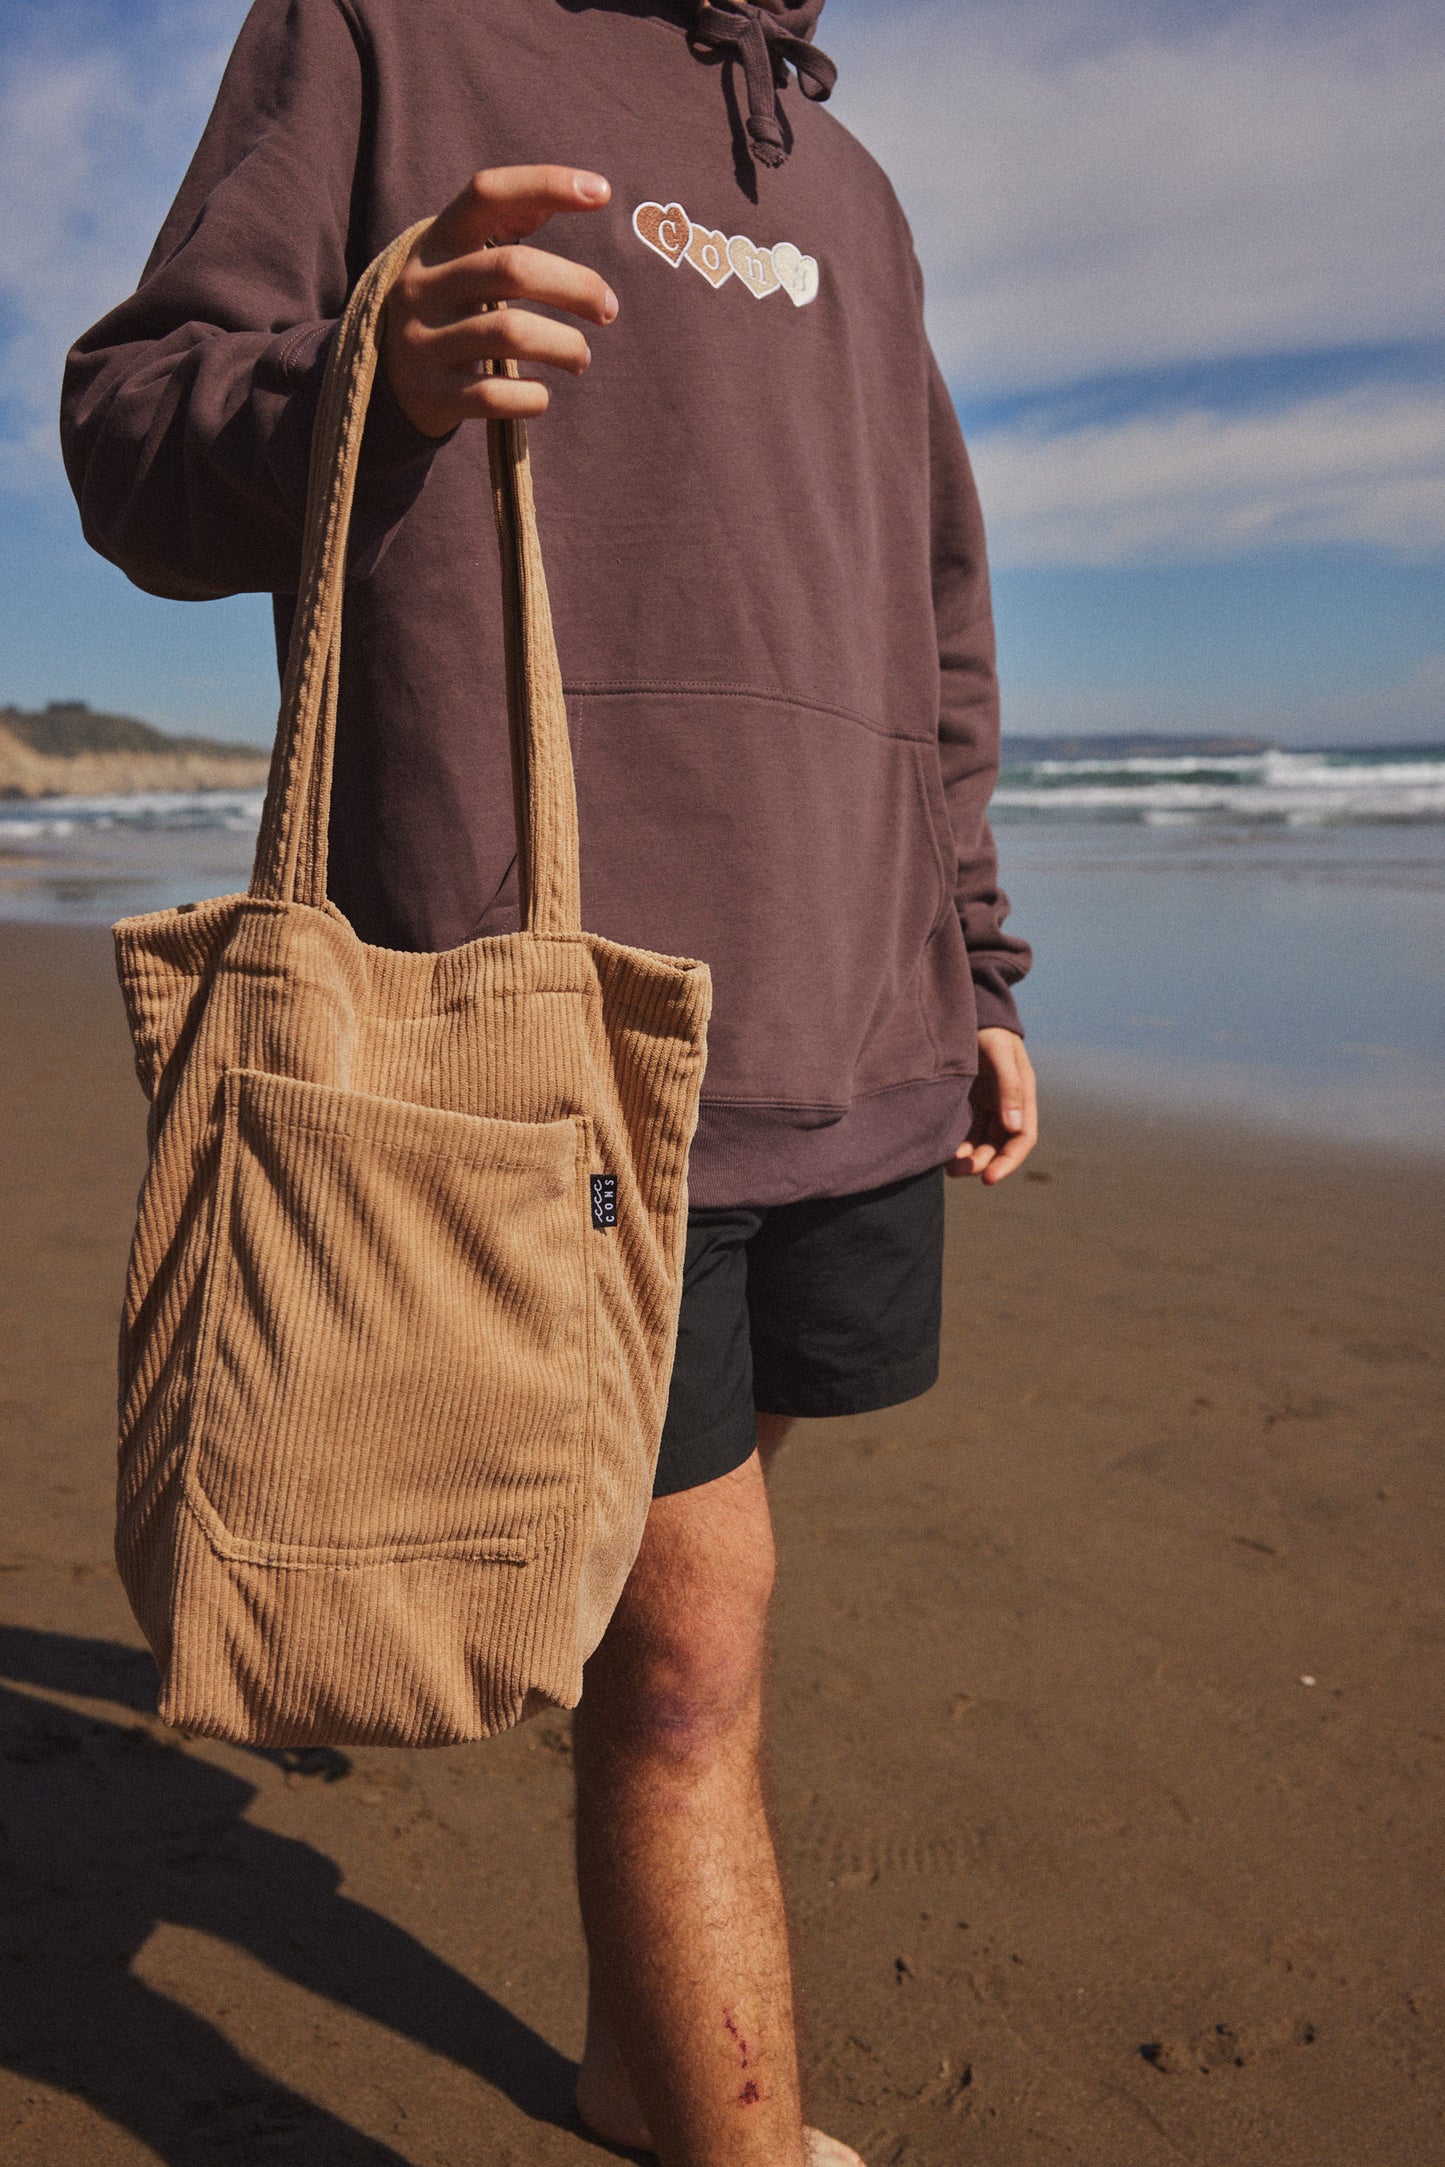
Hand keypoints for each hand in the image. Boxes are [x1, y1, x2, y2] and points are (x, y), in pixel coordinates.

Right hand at [381, 166, 618, 435]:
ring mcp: (422, 341)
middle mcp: (422, 285)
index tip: (603, 192)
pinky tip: (541, 393)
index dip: (545, 183)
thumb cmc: (447, 309)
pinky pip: (496, 395)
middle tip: (608, 310)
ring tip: (580, 357)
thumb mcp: (460, 259)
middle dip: (578, 287)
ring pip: (511, 334)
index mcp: (435, 241)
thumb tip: (586, 190)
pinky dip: (533, 396)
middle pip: (514, 269)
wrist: (384, 385)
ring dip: (565, 346)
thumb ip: (511, 225)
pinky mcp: (431, 394)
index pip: (487, 193)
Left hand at [947, 1027, 1037, 1184]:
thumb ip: (1010, 1088)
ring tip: (947, 1166)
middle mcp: (1007, 1105)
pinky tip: (941, 1152)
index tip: (989, 1178)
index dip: (1008, 1162)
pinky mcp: (968, 1103)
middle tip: (957, 1171)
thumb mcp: (1001, 1054)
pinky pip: (965, 1132)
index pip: (1022, 1138)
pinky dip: (957, 1145)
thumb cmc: (989, 1030)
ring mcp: (987, 1105)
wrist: (970, 1012)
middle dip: (982, 1163)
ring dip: (968, 1158)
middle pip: (999, 1146)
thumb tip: (1014, 1128)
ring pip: (981, 1143)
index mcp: (1023, 1096)